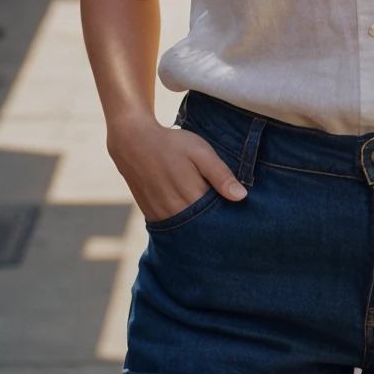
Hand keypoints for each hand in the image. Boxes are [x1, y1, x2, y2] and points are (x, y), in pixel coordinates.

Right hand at [106, 112, 247, 221]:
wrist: (132, 142)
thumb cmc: (171, 144)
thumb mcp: (200, 151)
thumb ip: (220, 174)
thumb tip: (240, 197)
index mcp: (192, 192)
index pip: (218, 215)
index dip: (229, 216)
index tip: (239, 213)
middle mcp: (175, 208)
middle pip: (203, 226)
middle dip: (215, 224)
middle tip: (226, 217)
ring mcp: (161, 213)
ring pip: (187, 230)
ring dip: (199, 227)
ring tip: (209, 218)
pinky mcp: (150, 214)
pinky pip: (171, 228)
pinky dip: (183, 227)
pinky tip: (190, 219)